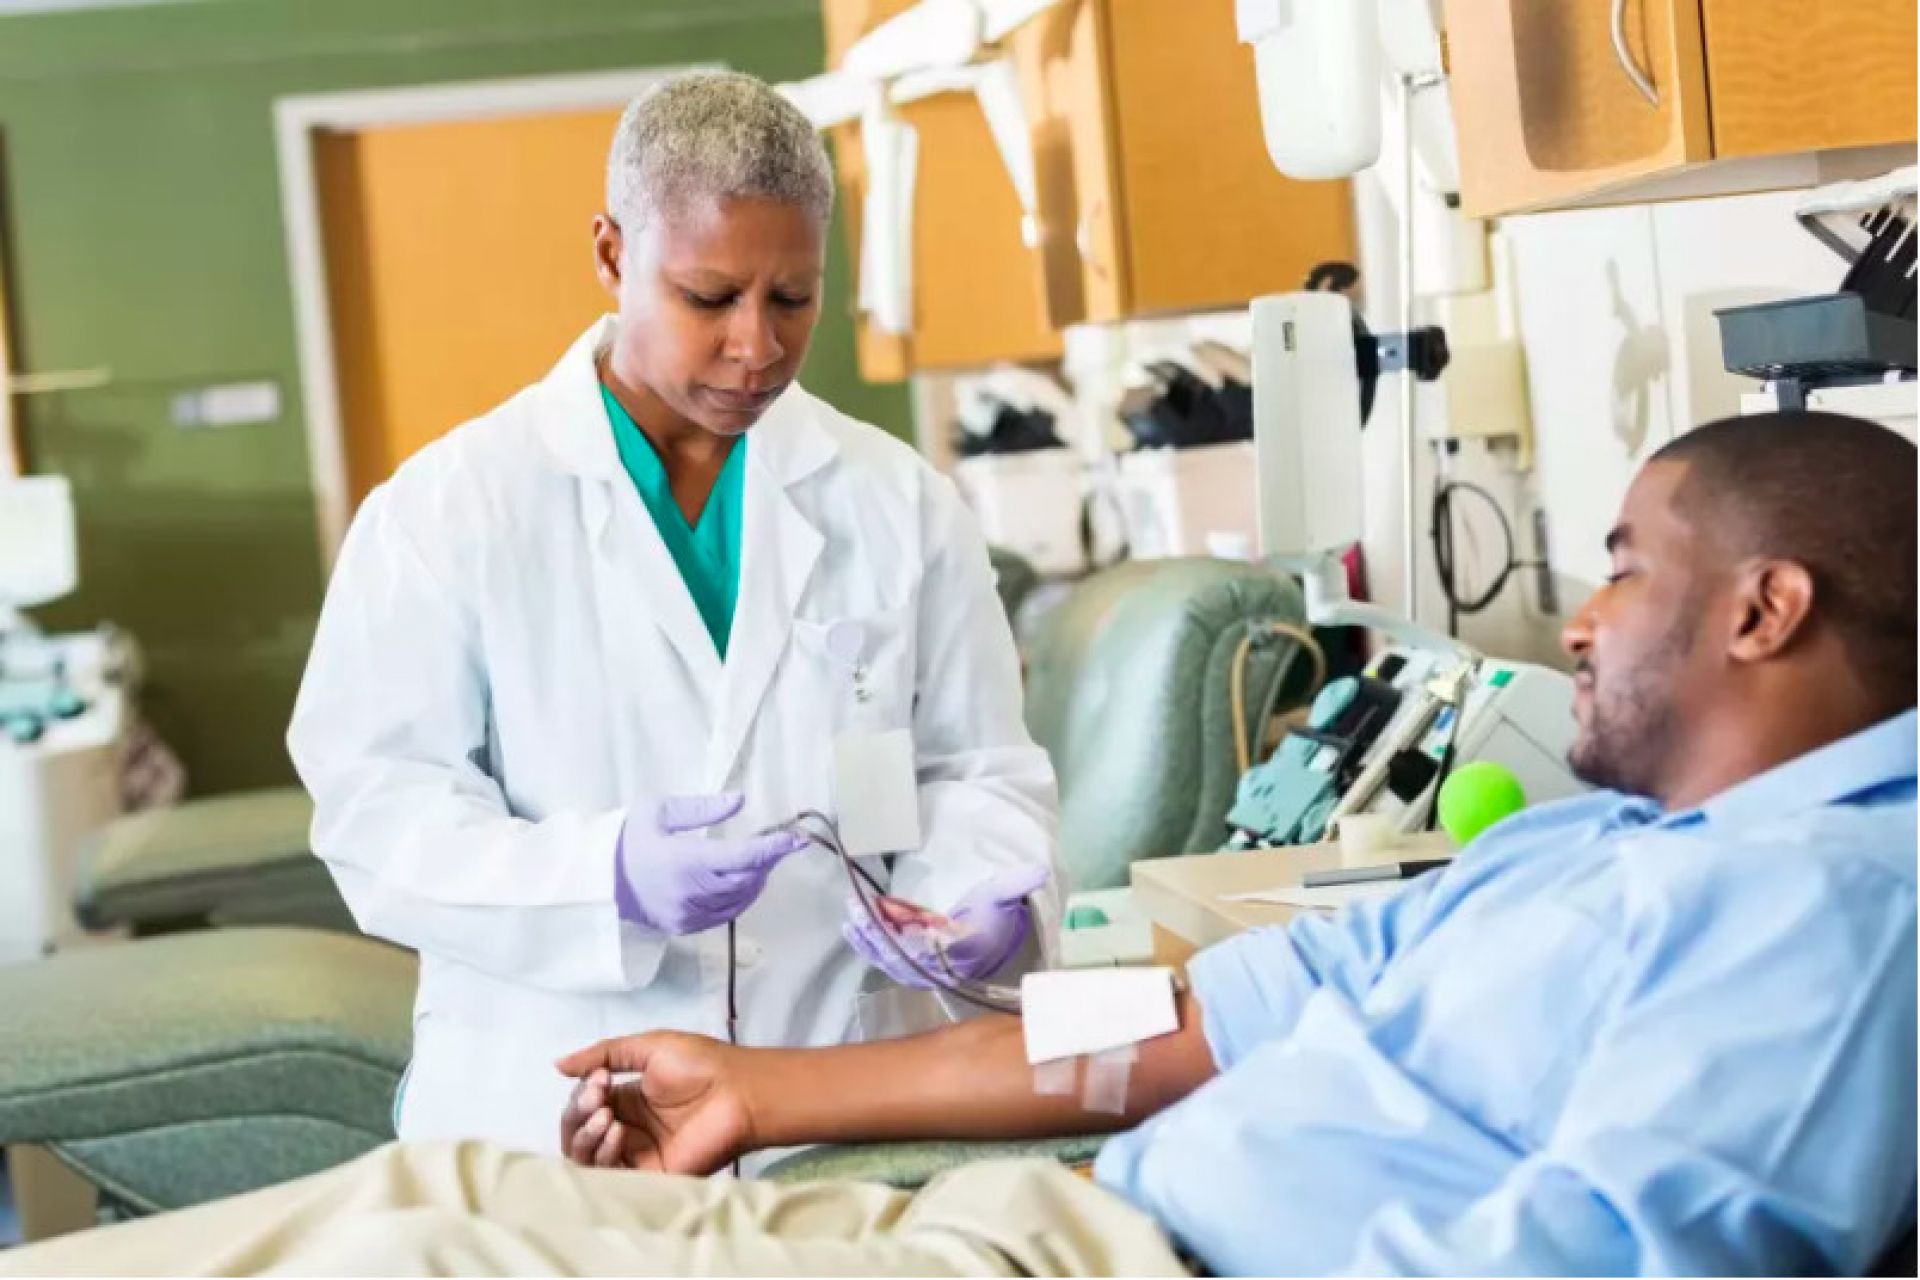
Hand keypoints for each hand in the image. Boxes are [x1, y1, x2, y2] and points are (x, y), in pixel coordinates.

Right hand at [556, 1032, 753, 1174]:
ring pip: (587, 1157)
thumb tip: (558, 1066)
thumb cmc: (700, 1064)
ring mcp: (637, 1154)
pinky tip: (617, 1132)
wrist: (738, 1090)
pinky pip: (610, 1175)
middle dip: (577, 1115)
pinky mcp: (649, 1175)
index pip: (583, 1107)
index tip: (600, 1079)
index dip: (581, 1095)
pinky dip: (604, 1154)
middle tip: (596, 1097)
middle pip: (578, 1133)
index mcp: (627, 1100)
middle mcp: (627, 1128)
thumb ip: (603, 1054)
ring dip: (585, 1136)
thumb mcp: (647, 1047)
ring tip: (606, 1116)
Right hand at [615, 794, 806, 934]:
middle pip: (745, 880)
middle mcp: (689, 892)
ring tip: (761, 861)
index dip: (773, 849)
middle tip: (779, 845)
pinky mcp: (684, 927)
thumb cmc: (629, 838)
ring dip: (755, 881)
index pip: (742, 856)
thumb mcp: (660, 811)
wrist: (597, 880)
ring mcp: (686, 914)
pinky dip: (739, 898)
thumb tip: (739, 800)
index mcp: (684, 860)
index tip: (795, 839)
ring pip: (738, 901)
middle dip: (766, 862)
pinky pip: (723, 915)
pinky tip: (742, 882)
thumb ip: (703, 808)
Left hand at [843, 863, 1047, 987]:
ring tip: (853, 912)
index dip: (915, 941)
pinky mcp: (904, 957)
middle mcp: (938, 963)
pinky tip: (851, 922)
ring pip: (890, 956)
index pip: (937, 950)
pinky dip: (866, 939)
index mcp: (962, 952)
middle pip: (906, 956)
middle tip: (861, 913)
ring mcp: (919, 963)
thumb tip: (1038, 872)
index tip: (896, 925)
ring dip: (869, 936)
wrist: (985, 931)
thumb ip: (1016, 885)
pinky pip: (882, 953)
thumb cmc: (990, 913)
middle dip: (882, 936)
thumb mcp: (1002, 896)